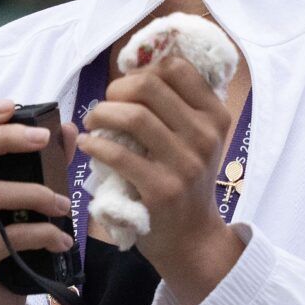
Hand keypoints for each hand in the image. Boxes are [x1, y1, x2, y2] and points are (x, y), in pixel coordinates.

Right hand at [0, 100, 74, 304]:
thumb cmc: (0, 253)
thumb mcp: (16, 208)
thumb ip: (41, 168)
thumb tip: (68, 130)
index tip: (13, 107)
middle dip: (4, 139)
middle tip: (42, 139)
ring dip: (34, 194)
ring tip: (64, 204)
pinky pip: (6, 237)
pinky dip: (41, 234)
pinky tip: (62, 240)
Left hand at [77, 57, 243, 304]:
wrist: (192, 237)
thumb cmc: (185, 180)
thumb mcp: (196, 140)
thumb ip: (176, 107)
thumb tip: (134, 69)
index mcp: (215, 116)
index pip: (177, 67)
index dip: (143, 69)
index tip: (126, 86)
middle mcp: (206, 136)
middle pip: (150, 86)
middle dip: (115, 89)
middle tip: (104, 104)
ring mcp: (186, 164)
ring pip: (134, 116)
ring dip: (101, 113)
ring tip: (93, 122)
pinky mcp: (162, 189)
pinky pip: (120, 154)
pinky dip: (96, 144)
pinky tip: (89, 144)